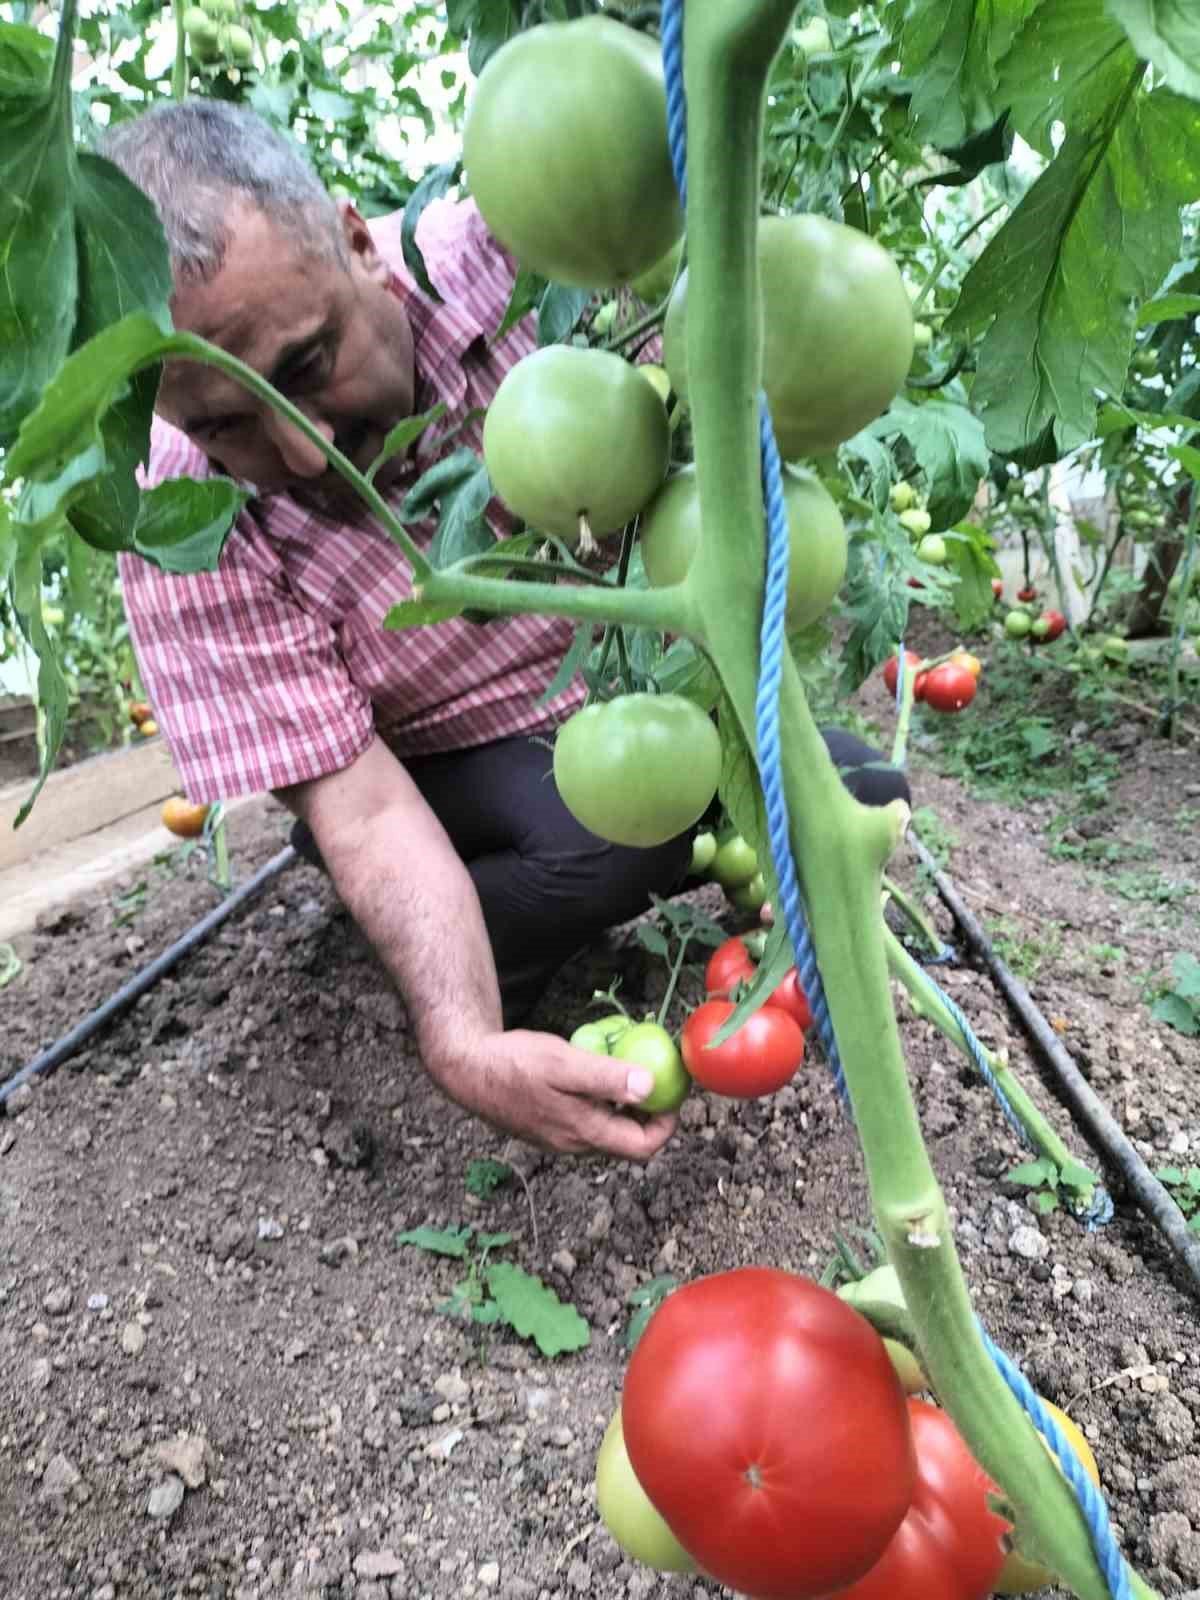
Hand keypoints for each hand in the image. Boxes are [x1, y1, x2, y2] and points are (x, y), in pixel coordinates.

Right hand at [429, 1029, 678, 1159]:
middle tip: (656, 1078)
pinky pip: (584, 1119)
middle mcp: (573, 1143)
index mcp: (583, 1133)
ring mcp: (558, 1137)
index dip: (666, 1124)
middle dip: (648, 1114)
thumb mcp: (564, 1063)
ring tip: (626, 1069)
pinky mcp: (546, 1124)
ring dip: (623, 1106)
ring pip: (605, 1130)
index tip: (672, 1093)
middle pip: (626, 1141)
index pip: (642, 1147)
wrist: (466, 1068)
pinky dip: (599, 1101)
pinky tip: (591, 1072)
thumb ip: (606, 1078)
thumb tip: (650, 1087)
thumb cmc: (514, 1063)